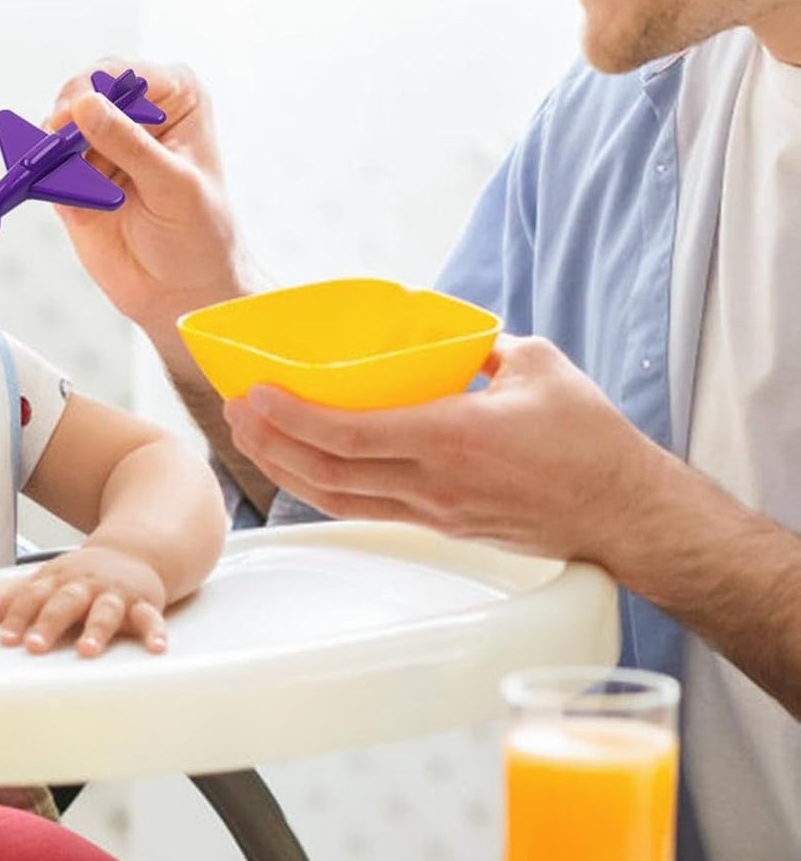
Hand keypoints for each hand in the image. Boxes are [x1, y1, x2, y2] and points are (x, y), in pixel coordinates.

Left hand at [0, 544, 168, 656]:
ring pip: (106, 611)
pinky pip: (151, 619)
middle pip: (66, 602)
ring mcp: (115, 594)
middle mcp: (86, 586)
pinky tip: (156, 649)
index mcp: (60, 580)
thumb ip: (13, 599)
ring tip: (87, 651)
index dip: (18, 616)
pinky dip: (155, 633)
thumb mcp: (47, 580)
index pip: (33, 597)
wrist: (134, 550)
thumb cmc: (84, 575)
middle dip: (50, 623)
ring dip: (97, 630)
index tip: (5, 638)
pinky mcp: (144, 604)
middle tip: (35, 646)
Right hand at [48, 59, 249, 335]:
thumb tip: (85, 106)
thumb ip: (130, 145)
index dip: (96, 89)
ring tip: (65, 180)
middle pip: (82, 92)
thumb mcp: (173, 186)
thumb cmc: (199, 235)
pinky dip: (42, 177)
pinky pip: (44, 166)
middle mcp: (135, 112)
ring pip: (56, 128)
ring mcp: (100, 144)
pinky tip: (55, 194)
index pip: (125, 74)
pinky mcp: (73, 177)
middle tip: (58, 145)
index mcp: (174, 97)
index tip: (76, 115)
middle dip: (67, 118)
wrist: (182, 293)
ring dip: (51, 151)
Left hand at [223, 335, 673, 564]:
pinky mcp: (440, 527)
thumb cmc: (589, 438)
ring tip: (251, 436)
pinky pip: (364, 509)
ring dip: (285, 468)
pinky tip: (298, 465)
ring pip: (338, 498)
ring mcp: (434, 512)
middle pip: (327, 472)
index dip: (293, 416)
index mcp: (453, 438)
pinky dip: (321, 487)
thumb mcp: (538, 365)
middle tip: (235, 409)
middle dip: (270, 442)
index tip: (255, 391)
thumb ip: (480, 345)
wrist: (624, 513)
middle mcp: (434, 483)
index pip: (351, 434)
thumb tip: (441, 333)